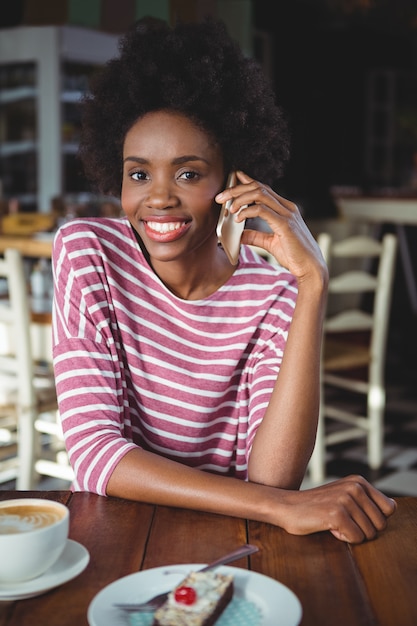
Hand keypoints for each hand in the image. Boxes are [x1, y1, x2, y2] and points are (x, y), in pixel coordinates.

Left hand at [216, 170, 325, 283]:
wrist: (311, 268)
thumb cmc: (295, 256)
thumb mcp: (270, 244)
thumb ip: (255, 237)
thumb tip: (239, 236)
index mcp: (285, 209)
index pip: (264, 189)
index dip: (247, 181)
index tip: (232, 179)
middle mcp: (287, 208)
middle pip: (259, 188)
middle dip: (237, 189)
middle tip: (221, 197)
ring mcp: (287, 214)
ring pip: (259, 194)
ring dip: (240, 198)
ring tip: (228, 207)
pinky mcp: (285, 224)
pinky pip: (262, 210)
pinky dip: (247, 211)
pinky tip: (238, 218)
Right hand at [279, 474, 396, 542]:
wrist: (286, 506)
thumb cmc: (316, 506)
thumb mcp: (344, 495)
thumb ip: (367, 500)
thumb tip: (393, 507)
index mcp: (358, 481)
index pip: (389, 508)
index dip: (374, 519)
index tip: (355, 516)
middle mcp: (355, 487)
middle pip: (381, 524)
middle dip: (363, 529)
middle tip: (341, 520)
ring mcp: (346, 499)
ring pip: (369, 533)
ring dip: (351, 534)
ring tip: (334, 522)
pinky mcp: (337, 514)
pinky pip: (356, 538)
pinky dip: (343, 538)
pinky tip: (329, 527)